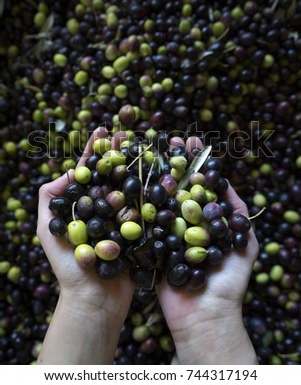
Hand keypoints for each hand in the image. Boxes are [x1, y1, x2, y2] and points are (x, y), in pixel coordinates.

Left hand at [36, 127, 134, 363]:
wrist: (96, 300)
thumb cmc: (69, 267)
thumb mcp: (49, 231)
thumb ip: (50, 200)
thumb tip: (67, 173)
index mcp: (84, 205)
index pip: (89, 171)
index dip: (94, 149)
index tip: (101, 129)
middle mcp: (105, 208)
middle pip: (112, 173)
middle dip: (118, 151)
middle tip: (126, 131)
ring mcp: (124, 218)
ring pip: (131, 186)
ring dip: (137, 164)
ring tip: (143, 143)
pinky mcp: (142, 231)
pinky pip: (147, 207)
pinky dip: (153, 189)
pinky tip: (160, 170)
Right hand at [156, 136, 258, 364]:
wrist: (203, 315)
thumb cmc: (227, 281)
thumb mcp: (244, 244)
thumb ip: (237, 215)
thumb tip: (228, 184)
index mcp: (205, 220)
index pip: (199, 184)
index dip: (195, 162)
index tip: (191, 139)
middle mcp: (184, 223)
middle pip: (177, 186)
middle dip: (173, 162)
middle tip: (168, 138)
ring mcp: (166, 234)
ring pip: (159, 200)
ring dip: (154, 175)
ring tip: (148, 150)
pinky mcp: (150, 247)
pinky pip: (144, 222)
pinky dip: (138, 202)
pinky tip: (131, 180)